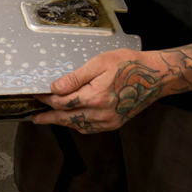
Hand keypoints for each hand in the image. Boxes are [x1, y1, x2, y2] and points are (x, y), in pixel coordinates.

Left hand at [33, 49, 168, 133]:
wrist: (156, 77)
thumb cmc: (129, 65)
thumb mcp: (99, 63)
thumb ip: (75, 77)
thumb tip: (55, 87)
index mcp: (95, 96)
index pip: (62, 102)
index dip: (47, 99)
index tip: (38, 95)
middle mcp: (101, 113)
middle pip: (66, 117)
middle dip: (49, 117)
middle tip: (35, 117)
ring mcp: (109, 121)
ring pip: (78, 125)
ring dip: (62, 122)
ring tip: (49, 119)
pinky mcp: (115, 124)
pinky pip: (91, 129)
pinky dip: (78, 125)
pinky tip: (72, 120)